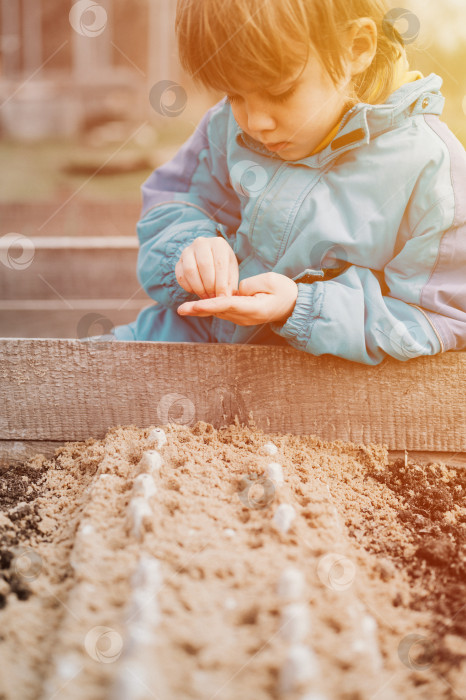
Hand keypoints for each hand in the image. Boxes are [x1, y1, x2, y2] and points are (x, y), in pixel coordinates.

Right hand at [174, 236, 238, 298]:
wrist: (209, 259)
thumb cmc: (223, 266)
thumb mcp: (231, 272)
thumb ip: (230, 284)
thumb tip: (225, 297)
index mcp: (218, 243)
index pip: (219, 263)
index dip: (221, 283)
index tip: (223, 297)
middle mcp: (201, 243)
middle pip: (204, 266)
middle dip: (209, 286)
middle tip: (214, 297)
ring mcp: (187, 251)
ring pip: (190, 271)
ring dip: (198, 288)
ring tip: (206, 297)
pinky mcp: (178, 262)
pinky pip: (181, 277)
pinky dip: (189, 288)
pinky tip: (197, 292)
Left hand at [177, 272, 298, 325]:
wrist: (293, 305)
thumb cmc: (283, 290)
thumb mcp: (270, 281)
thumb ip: (248, 285)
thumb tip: (233, 290)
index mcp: (254, 308)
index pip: (228, 304)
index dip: (210, 304)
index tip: (195, 305)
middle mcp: (245, 317)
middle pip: (219, 311)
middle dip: (199, 310)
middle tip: (180, 309)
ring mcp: (243, 318)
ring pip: (219, 313)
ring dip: (201, 311)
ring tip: (183, 309)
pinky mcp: (240, 316)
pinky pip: (222, 312)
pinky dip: (209, 309)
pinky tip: (195, 307)